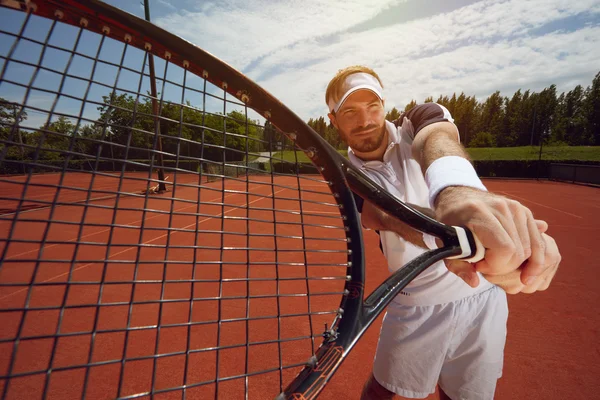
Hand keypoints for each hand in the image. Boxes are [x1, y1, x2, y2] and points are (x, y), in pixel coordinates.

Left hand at [435, 186, 560, 291]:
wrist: (458, 198)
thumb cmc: (450, 223)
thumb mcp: (446, 245)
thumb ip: (458, 266)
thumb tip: (474, 282)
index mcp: (479, 213)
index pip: (504, 250)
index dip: (494, 266)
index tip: (478, 265)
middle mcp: (502, 207)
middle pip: (519, 252)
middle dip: (504, 267)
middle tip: (486, 264)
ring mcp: (516, 208)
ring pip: (531, 249)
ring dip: (517, 264)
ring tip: (496, 261)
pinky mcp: (525, 211)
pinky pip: (538, 242)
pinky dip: (533, 258)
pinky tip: (522, 268)